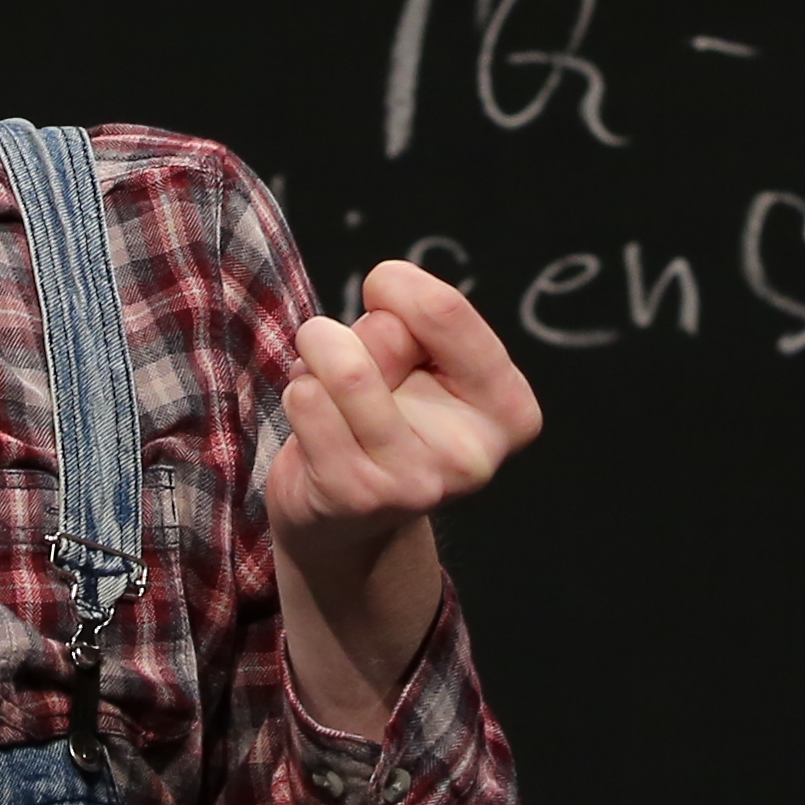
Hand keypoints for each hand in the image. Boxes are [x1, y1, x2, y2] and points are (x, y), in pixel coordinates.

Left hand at [261, 259, 540, 556]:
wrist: (345, 518)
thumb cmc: (387, 416)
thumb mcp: (419, 364)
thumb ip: (410, 329)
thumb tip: (381, 313)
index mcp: (508, 410)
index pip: (445, 311)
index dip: (397, 285)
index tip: (381, 293)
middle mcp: (473, 455)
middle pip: (387, 334)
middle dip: (355, 335)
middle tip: (363, 376)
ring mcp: (416, 480)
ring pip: (344, 368)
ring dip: (317, 360)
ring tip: (329, 390)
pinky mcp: (357, 495)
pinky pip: (307, 401)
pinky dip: (296, 395)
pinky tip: (315, 425)